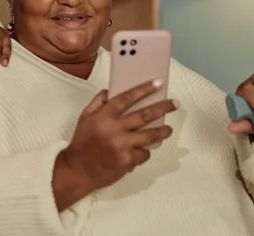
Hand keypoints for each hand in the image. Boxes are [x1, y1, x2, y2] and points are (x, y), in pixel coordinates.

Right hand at [53, 80, 177, 209]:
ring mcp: (122, 146)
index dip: (143, 89)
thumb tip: (109, 91)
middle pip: (144, 115)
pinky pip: (144, 153)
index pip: (126, 98)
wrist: (78, 170)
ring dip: (163, 131)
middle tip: (174, 104)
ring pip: (150, 135)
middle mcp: (114, 129)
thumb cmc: (81, 143)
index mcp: (103, 116)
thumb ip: (97, 103)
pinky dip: (145, 150)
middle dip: (163, 108)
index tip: (157, 83)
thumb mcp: (84, 118)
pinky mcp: (128, 161)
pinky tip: (143, 149)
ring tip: (168, 129)